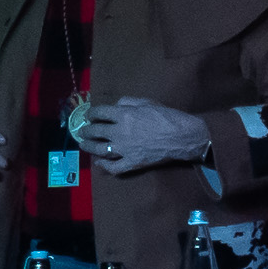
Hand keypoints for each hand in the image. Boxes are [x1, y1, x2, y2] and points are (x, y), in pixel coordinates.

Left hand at [84, 96, 212, 171]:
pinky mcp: (133, 163)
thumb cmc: (168, 117)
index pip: (98, 113)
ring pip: (100, 149)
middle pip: (95, 131)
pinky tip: (100, 163)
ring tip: (84, 145)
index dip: (91, 114)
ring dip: (89, 147)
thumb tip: (115, 106)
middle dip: (86, 130)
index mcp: (123, 114)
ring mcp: (125, 149)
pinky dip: (105, 166)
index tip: (89, 115)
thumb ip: (128, 101)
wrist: (184, 137)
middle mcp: (119, 131)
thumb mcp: (147, 102)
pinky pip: (114, 167)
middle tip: (83, 131)